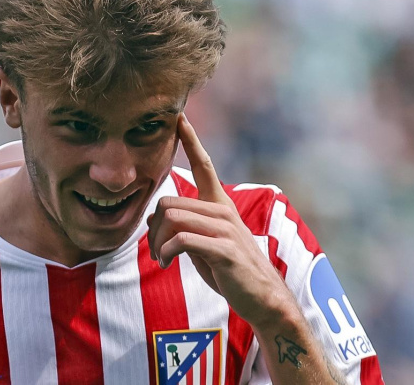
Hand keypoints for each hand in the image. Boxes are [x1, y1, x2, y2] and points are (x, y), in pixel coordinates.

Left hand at [147, 114, 293, 327]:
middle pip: (168, 201)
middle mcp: (223, 210)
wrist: (261, 297)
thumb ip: (185, 223)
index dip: (190, 139)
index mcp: (219, 204)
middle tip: (156, 249)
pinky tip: (166, 263)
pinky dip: (166, 252)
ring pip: (171, 218)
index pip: (204, 163)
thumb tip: (157, 215)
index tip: (179, 116)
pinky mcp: (223, 249)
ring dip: (158, 243)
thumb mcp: (204, 242)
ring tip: (163, 259)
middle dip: (152, 228)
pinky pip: (180, 239)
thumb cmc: (229, 269)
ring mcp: (225, 228)